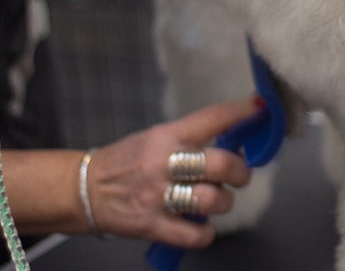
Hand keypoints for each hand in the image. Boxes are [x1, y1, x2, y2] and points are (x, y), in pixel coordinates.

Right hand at [84, 98, 261, 246]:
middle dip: (240, 170)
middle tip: (239, 174)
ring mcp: (159, 196)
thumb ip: (192, 138)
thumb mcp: (157, 137)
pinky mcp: (153, 226)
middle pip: (220, 164)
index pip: (213, 118)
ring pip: (212, 200)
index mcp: (167, 136)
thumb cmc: (127, 161)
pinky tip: (200, 225)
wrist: (84, 189)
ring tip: (218, 200)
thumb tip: (235, 138)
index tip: (260, 109)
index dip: (242, 112)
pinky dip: (205, 233)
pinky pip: (195, 235)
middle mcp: (165, 163)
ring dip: (224, 202)